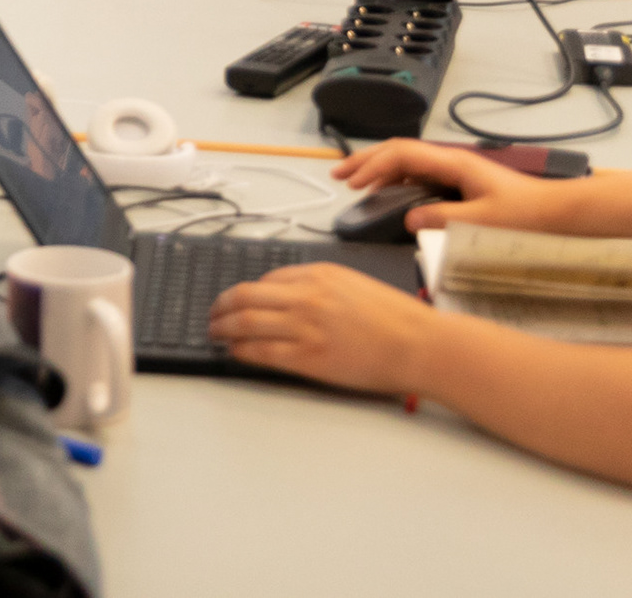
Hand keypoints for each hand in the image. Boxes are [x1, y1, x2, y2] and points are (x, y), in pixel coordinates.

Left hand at [207, 257, 433, 394]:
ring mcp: (305, 325)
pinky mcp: (308, 356)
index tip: (236, 301)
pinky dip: (242, 350)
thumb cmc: (395, 318)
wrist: (418, 343)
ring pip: (246, 322)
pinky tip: (236, 352)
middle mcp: (307, 295)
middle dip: (221, 306)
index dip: (245, 293)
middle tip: (212, 316)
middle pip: (245, 296)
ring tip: (215, 334)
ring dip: (223, 328)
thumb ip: (321, 287)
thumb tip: (289, 297)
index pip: (267, 279)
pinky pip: (262, 351)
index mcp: (319, 274)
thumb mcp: (354, 285)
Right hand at [334, 136, 551, 230]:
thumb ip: (443, 218)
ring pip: (407, 161)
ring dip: (379, 169)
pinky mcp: (460, 182)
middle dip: (367, 161)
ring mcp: (455, 170)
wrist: (555, 212)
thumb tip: (408, 218)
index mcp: (454, 163)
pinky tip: (389, 192)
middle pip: (400, 152)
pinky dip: (396, 179)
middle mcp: (452, 161)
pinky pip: (419, 174)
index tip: (352, 182)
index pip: (402, 154)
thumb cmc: (525, 215)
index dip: (373, 165)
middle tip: (339, 176)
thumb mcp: (481, 222)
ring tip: (356, 182)